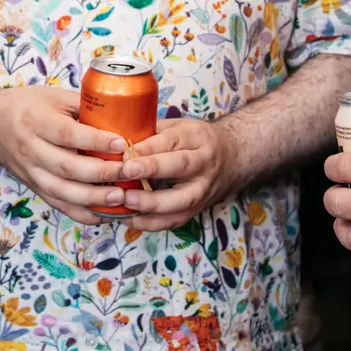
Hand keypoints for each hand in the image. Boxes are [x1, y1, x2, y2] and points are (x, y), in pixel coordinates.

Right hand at [0, 86, 129, 224]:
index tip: (121, 143)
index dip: (95, 141)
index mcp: (36, 121)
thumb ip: (84, 105)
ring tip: (119, 198)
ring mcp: (30, 172)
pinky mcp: (34, 187)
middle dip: (101, 173)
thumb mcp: (53, 96)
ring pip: (61, 192)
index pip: (68, 134)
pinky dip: (81, 213)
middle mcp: (30, 149)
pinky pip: (58, 205)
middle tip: (128, 172)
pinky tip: (104, 214)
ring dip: (93, 198)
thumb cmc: (27, 107)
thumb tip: (121, 115)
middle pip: (66, 167)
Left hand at [120, 118, 238, 230]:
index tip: (125, 152)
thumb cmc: (196, 141)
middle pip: (181, 167)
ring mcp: (202, 190)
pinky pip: (175, 221)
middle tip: (126, 172)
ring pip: (180, 200)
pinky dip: (151, 223)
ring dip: (151, 204)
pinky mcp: (197, 210)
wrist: (232, 159)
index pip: (171, 141)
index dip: (147, 148)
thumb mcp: (178, 127)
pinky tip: (130, 219)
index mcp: (196, 138)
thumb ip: (152, 133)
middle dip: (152, 170)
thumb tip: (118, 141)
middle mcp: (203, 164)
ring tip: (125, 201)